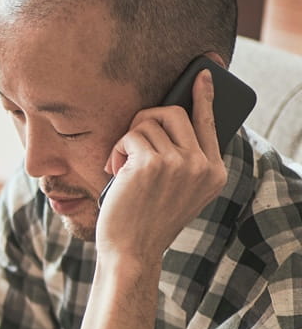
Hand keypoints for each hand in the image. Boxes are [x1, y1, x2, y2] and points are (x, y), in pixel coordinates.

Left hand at [98, 69, 226, 261]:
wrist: (131, 252)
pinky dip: (116, 152)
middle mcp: (201, 166)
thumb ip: (183, 162)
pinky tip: (114, 174)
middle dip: (145, 120)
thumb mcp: (177, 193)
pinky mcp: (151, 163)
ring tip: (120, 169)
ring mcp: (179, 163)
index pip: (210, 124)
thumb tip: (171, 120)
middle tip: (129, 142)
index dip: (202, 97)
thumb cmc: (146, 222)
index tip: (201, 75)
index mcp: (214, 174)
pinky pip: (129, 136)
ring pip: (147, 123)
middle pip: (174, 113)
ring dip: (126, 142)